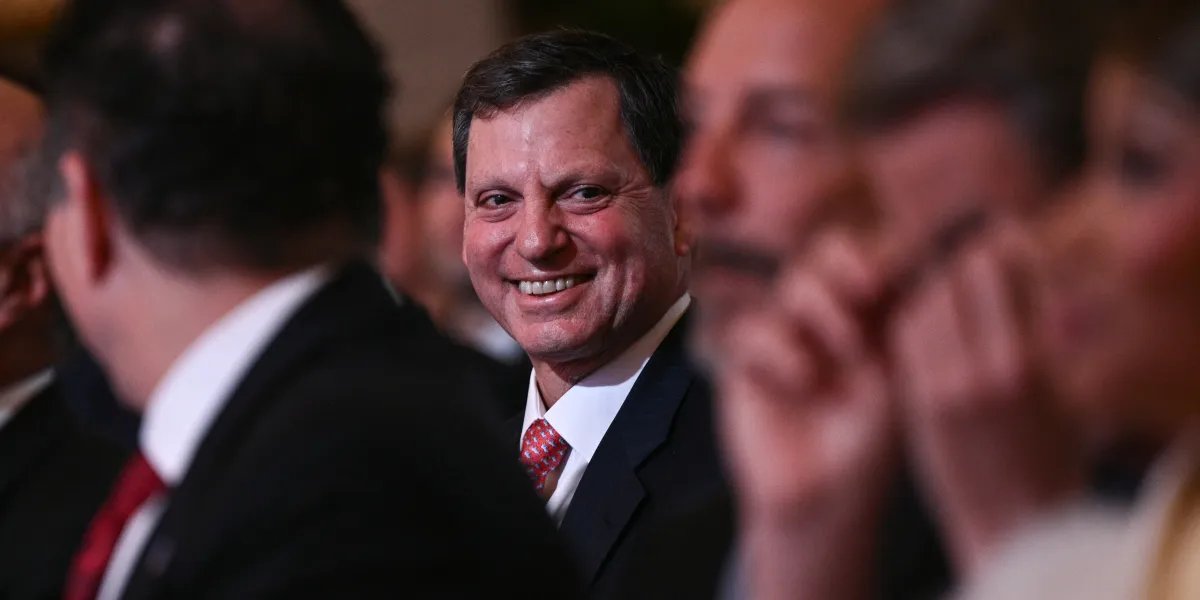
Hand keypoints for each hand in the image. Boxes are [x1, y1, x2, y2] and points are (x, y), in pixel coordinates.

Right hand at [715, 229, 897, 599]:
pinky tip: (801, 380)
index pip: (858, 260)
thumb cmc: (868, 445)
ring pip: (786, 288)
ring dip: (817, 308)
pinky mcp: (744, 364)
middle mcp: (818, 321)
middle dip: (839, 270)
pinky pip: (750, 330)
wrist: (822, 499)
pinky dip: (777, 348)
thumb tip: (905, 261)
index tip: (885, 280)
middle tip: (865, 295)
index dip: (867, 256)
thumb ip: (892, 320)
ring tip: (843, 351)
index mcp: (861, 316)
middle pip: (816, 259)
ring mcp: (780, 339)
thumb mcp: (893, 377)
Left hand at [889, 222, 1084, 575]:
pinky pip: (906, 338)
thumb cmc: (1050, 450)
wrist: (1017, 522)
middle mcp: (990, 369)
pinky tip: (920, 319)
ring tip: (940, 285)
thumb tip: (1014, 254)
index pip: (1007, 270)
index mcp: (1035, 360)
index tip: (992, 231)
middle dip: (959, 259)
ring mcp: (948, 386)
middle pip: (961, 278)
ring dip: (931, 287)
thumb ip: (1035, 325)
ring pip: (926, 304)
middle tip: (957, 248)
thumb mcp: (1059, 383)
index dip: (997, 243)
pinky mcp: (917, 401)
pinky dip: (913, 319)